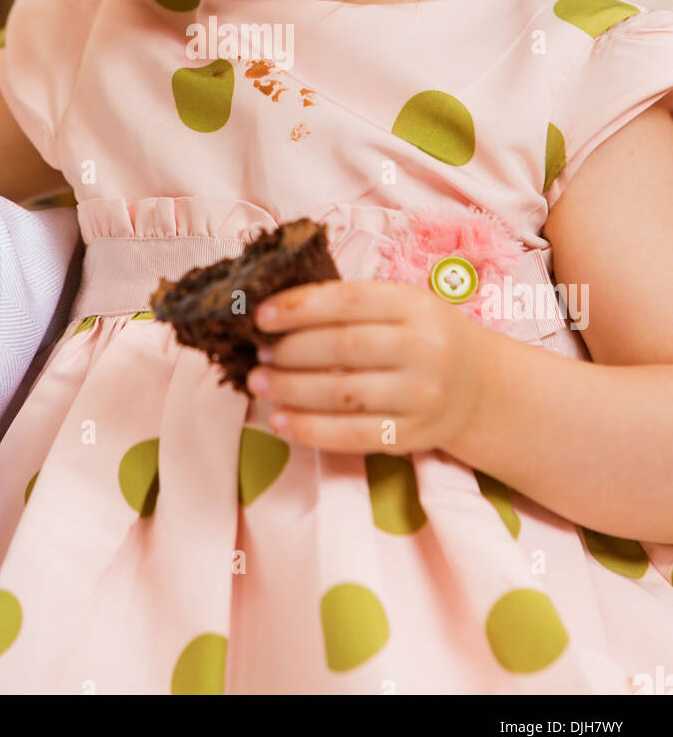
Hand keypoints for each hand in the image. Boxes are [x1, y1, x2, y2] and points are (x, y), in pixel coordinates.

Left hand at [247, 279, 484, 455]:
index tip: (261, 316)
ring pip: (343, 394)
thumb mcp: (403, 305)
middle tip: (257, 354)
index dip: (300, 307)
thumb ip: (352, 305)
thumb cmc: (424, 336)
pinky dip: (311, 430)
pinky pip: (353, 435)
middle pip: (343, 348)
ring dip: (291, 390)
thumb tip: (278, 312)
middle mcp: (423, 348)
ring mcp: (421, 395)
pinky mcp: (413, 434)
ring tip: (259, 384)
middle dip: (290, 352)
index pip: (349, 301)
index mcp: (415, 304)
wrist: (480, 387)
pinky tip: (281, 422)